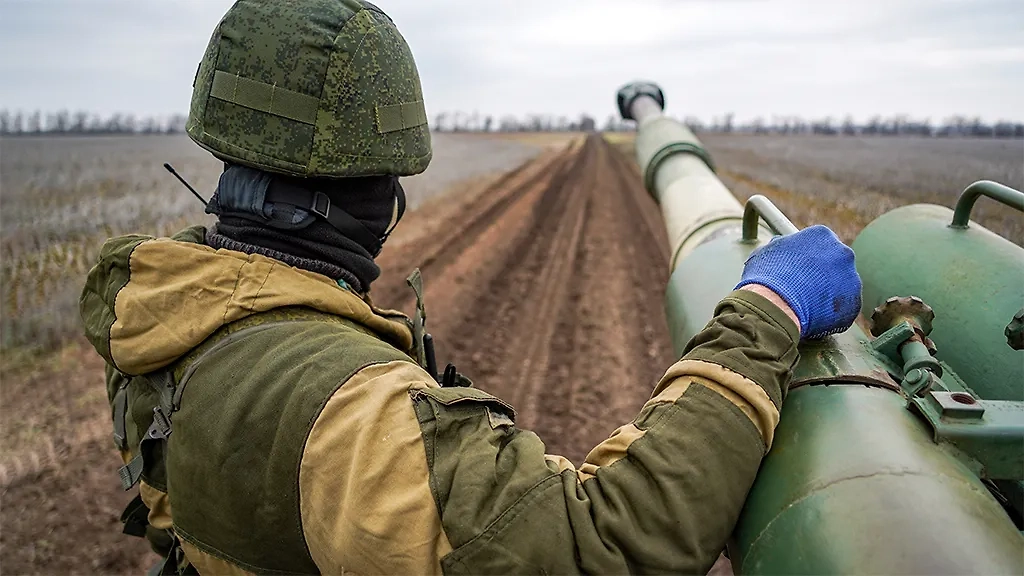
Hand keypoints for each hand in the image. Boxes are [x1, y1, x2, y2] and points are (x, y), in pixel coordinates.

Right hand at [735, 225, 860, 338]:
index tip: (800, 270)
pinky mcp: (855, 302)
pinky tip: (815, 316)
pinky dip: (832, 314)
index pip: (820, 245)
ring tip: (808, 305)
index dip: (809, 260)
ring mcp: (852, 278)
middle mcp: (842, 252)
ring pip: (843, 286)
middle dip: (823, 276)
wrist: (775, 305)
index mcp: (821, 235)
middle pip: (836, 264)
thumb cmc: (767, 277)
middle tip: (805, 288)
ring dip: (829, 295)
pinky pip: (845, 308)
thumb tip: (782, 245)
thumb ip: (782, 246)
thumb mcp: (767, 252)